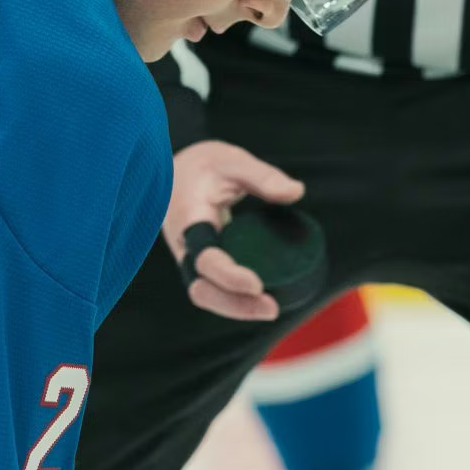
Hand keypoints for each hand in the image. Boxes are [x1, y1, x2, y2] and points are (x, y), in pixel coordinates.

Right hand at [164, 140, 304, 321]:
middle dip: (234, 305)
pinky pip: (214, 289)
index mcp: (188, 220)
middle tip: (272, 308)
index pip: (204, 258)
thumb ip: (263, 176)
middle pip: (201, 288)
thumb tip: (296, 192)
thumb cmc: (204, 166)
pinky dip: (234, 300)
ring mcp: (189, 258)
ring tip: (272, 309)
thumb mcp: (231, 160)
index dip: (228, 276)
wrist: (173, 173)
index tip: (257, 284)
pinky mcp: (201, 263)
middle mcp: (184, 245)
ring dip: (236, 308)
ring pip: (205, 295)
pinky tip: (261, 302)